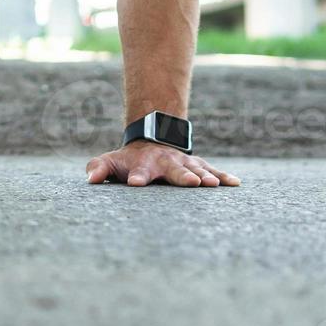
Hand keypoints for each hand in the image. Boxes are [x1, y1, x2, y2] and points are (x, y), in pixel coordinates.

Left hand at [86, 142, 239, 186]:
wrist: (150, 142)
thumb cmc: (127, 161)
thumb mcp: (109, 162)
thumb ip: (98, 168)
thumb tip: (90, 180)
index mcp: (143, 165)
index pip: (139, 172)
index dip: (138, 177)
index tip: (135, 184)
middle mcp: (166, 163)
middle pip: (174, 170)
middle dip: (182, 176)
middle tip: (191, 182)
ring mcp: (184, 164)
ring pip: (196, 169)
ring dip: (205, 176)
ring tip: (212, 184)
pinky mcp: (199, 166)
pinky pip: (213, 171)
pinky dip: (224, 177)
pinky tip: (235, 183)